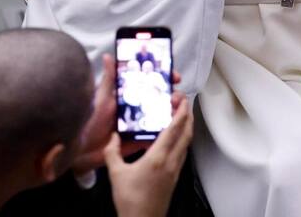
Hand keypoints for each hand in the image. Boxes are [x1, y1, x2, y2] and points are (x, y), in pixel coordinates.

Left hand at [74, 54, 185, 175]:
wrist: (80, 148)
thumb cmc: (88, 120)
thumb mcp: (100, 97)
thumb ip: (108, 78)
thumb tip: (108, 56)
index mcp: (128, 96)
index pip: (149, 83)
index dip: (163, 78)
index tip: (173, 76)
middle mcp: (136, 108)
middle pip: (160, 99)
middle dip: (172, 95)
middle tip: (176, 96)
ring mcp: (139, 124)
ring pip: (161, 116)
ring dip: (172, 112)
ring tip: (177, 110)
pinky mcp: (139, 140)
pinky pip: (156, 136)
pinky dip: (165, 132)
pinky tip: (173, 128)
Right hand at [104, 98, 193, 216]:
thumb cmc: (130, 200)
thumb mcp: (116, 174)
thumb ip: (112, 152)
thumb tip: (113, 137)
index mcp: (157, 158)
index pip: (174, 129)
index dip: (181, 112)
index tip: (183, 100)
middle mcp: (171, 162)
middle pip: (186, 134)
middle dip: (188, 116)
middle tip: (184, 103)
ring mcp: (175, 170)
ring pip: (186, 143)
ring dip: (187, 128)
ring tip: (182, 117)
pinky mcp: (174, 177)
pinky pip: (182, 153)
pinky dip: (182, 141)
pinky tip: (175, 140)